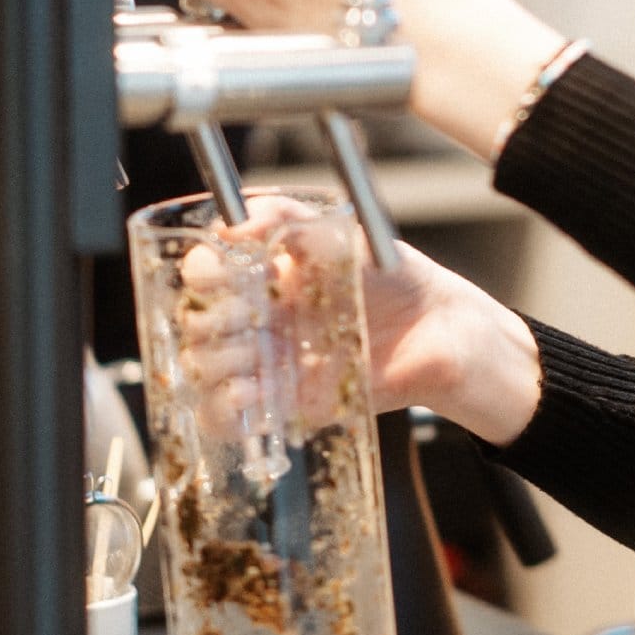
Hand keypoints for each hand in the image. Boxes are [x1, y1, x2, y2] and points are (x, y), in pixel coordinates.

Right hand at [175, 197, 541, 447]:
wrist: (438, 330)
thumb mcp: (340, 233)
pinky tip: (253, 392)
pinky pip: (229, 417)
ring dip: (218, 364)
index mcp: (264, 277)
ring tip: (258, 354)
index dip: (202, 274)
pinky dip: (226, 409)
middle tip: (252, 317)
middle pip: (195, 326)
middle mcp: (258, 320)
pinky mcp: (285, 403)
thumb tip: (231, 226)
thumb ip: (285, 217)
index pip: (202, 273)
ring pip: (204, 371)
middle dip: (212, 322)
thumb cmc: (394, 278)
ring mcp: (268, 363)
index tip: (225, 274)